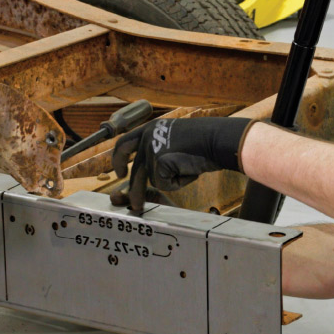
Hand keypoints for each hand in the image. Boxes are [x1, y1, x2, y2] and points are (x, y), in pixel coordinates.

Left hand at [110, 117, 253, 211]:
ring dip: (165, 184)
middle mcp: (147, 136)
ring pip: (151, 179)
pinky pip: (165, 184)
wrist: (216, 139)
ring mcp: (151, 148)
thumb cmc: (203, 141)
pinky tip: (190, 170)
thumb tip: (149, 173)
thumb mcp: (173, 140)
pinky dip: (179, 182)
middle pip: (135, 169)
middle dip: (134, 190)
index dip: (118, 159)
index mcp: (149, 128)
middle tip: (135, 204)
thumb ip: (159, 151)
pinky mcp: (159, 161)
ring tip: (179, 177)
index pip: (125, 143)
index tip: (119, 172)